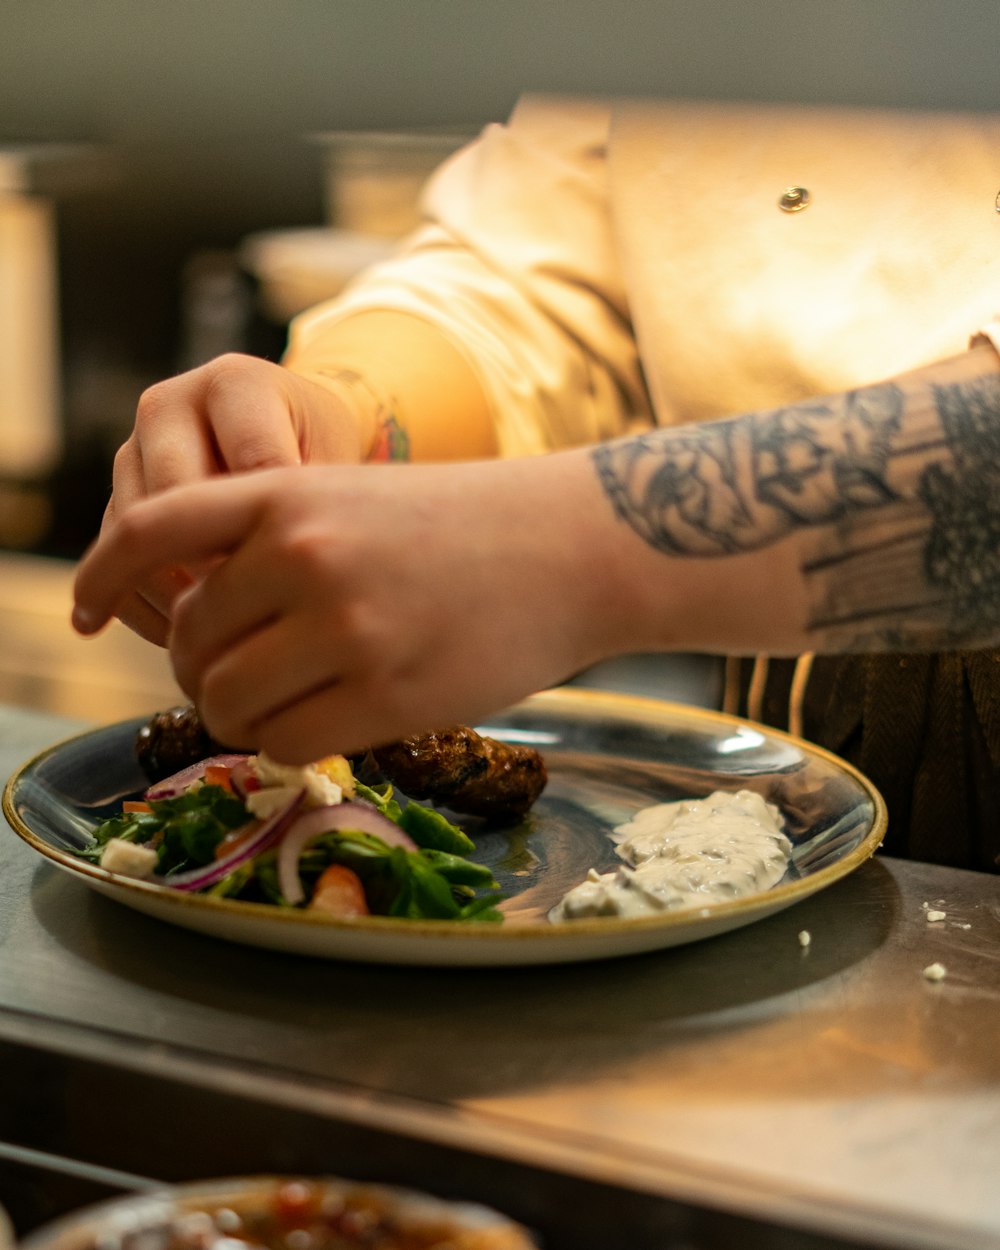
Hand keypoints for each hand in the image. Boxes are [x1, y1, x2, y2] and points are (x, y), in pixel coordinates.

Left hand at [73, 456, 617, 760]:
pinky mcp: (385, 698)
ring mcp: (344, 632)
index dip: (97, 576)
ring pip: (223, 702)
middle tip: (241, 673)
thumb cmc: (464, 526)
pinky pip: (284, 742)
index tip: (78, 611)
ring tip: (287, 698)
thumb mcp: (355, 498)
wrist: (574, 548)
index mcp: (289, 493)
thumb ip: (274, 545)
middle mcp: (303, 558)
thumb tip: (196, 625)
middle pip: (185, 643)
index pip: (149, 530)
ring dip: (239, 711)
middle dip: (197, 667)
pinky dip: (286, 742)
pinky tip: (325, 719)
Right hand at [105, 354, 368, 644]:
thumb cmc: (323, 452)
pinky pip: (114, 564)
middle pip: (175, 498)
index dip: (279, 532)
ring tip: (226, 639)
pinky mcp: (117, 501)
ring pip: (133, 535)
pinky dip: (149, 610)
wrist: (292, 439)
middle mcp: (169, 407)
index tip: (301, 579)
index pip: (251, 464)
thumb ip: (311, 507)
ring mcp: (134, 452)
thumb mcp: (337, 463)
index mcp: (235, 384)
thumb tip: (274, 575)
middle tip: (256, 618)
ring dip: (175, 597)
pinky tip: (190, 641)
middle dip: (215, 565)